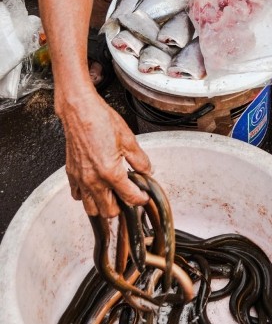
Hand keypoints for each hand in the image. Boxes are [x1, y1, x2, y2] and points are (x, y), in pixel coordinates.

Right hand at [57, 91, 151, 217]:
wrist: (80, 111)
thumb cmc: (102, 121)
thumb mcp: (128, 139)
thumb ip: (140, 159)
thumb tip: (147, 170)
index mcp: (111, 173)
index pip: (130, 197)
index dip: (140, 199)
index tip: (143, 196)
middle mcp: (94, 180)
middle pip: (110, 211)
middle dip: (122, 206)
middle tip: (128, 194)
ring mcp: (81, 179)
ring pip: (91, 209)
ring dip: (103, 206)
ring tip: (112, 195)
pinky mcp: (71, 174)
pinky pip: (77, 196)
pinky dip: (86, 196)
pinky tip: (95, 187)